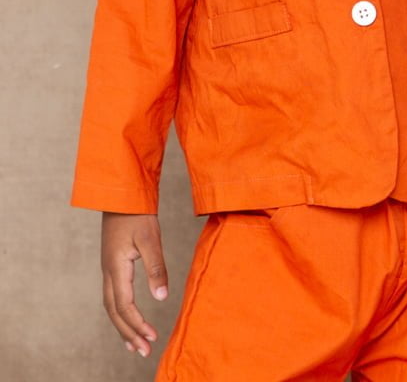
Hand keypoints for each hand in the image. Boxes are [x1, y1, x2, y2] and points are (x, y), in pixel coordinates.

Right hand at [101, 212, 168, 357]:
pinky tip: (128, 316)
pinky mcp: (112, 263)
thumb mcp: (150, 239)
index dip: (138, 324)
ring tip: (134, 344)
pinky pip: (112, 295)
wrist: (121, 193)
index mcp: (116, 268)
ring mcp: (107, 268)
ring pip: (111, 306)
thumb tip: (162, 298)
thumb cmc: (137, 213)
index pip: (125, 306)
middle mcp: (108, 272)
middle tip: (144, 351)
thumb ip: (156, 268)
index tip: (152, 338)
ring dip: (123, 326)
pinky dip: (120, 312)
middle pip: (114, 311)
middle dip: (129, 332)